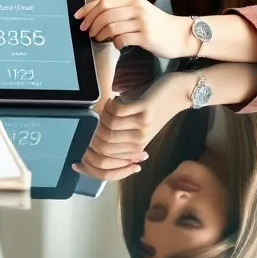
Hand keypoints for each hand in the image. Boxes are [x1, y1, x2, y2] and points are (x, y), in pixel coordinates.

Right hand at [74, 77, 190, 180]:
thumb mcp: (137, 127)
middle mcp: (138, 142)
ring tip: (107, 106)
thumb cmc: (156, 107)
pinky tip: (114, 99)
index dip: (87, 162)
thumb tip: (92, 143)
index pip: (105, 164)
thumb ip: (120, 136)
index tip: (75, 158)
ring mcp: (142, 128)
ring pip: (107, 128)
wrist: (181, 93)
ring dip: (102, 115)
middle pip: (102, 146)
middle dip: (90, 133)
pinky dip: (110, 104)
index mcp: (135, 149)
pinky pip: (117, 112)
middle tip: (94, 118)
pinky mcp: (145, 111)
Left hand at [76, 0, 194, 58]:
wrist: (182, 34)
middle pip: (104, 13)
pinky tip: (118, 44)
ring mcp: (142, 22)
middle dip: (91, 23)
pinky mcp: (146, 36)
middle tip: (87, 32)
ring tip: (100, 39)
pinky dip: (115, 43)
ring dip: (100, 34)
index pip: (104, 1)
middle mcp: (137, 8)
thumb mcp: (140, 11)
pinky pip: (122, 39)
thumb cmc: (157, 24)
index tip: (78, 17)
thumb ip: (121, 10)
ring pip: (110, 26)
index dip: (87, 9)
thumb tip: (95, 16)